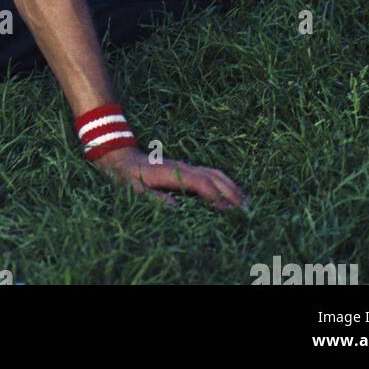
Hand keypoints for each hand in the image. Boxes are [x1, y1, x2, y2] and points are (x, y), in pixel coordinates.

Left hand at [93, 146, 245, 209]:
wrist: (121, 157)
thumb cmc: (127, 177)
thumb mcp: (135, 190)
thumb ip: (155, 198)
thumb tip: (177, 208)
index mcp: (171, 173)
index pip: (199, 183)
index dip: (215, 196)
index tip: (229, 210)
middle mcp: (182, 167)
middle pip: (212, 176)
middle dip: (230, 192)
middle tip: (247, 210)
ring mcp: (186, 166)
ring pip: (214, 173)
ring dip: (231, 186)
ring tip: (246, 202)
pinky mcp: (186, 169)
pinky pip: (210, 174)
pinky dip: (225, 182)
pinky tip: (232, 192)